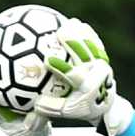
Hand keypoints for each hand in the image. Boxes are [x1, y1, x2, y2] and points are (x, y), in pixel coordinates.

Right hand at [34, 19, 132, 134]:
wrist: (106, 105)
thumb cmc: (80, 109)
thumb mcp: (65, 112)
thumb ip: (48, 109)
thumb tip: (28, 112)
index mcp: (88, 89)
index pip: (73, 76)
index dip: (61, 67)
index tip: (48, 59)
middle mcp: (97, 75)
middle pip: (85, 56)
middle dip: (74, 43)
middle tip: (60, 32)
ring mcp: (102, 65)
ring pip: (91, 46)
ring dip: (81, 34)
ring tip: (69, 23)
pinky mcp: (104, 58)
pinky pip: (95, 43)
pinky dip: (87, 34)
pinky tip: (76, 23)